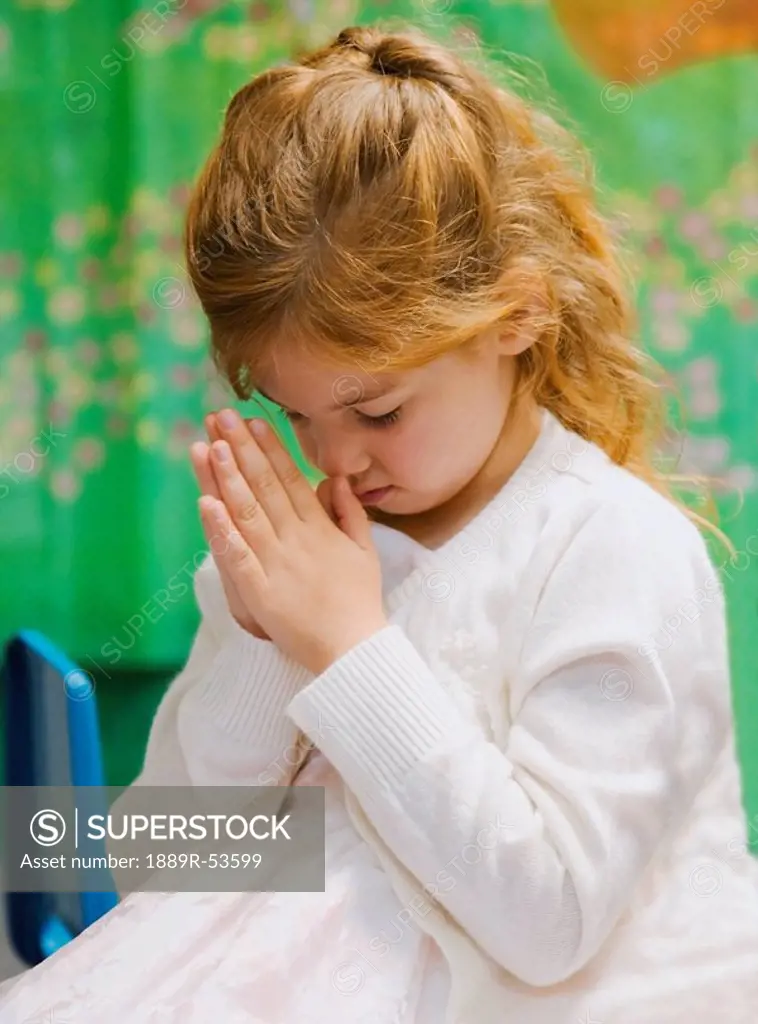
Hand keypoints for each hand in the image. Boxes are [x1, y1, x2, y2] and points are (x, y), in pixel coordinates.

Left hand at [191, 415, 345, 639]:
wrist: (354, 650)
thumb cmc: (359, 601)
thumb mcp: (364, 551)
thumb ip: (349, 512)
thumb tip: (334, 479)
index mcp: (320, 529)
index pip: (291, 479)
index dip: (270, 448)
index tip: (253, 421)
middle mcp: (297, 540)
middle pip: (265, 487)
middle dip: (242, 449)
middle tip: (221, 417)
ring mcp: (277, 565)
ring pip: (248, 513)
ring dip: (228, 478)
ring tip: (211, 445)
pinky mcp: (261, 593)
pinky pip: (237, 557)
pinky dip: (221, 530)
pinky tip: (205, 504)